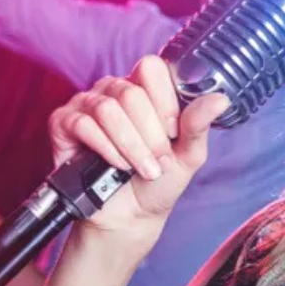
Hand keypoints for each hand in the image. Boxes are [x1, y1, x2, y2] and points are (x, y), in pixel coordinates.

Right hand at [48, 55, 229, 240]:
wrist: (131, 216)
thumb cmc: (159, 181)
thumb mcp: (188, 155)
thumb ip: (198, 125)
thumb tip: (220, 98)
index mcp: (145, 89)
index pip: (152, 69)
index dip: (164, 101)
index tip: (173, 132)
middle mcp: (114, 90)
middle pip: (131, 92)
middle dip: (150, 134)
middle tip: (157, 160)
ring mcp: (87, 103)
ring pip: (108, 108)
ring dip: (130, 144)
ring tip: (140, 168)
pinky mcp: (64, 123)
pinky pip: (84, 124)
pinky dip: (106, 148)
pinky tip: (116, 165)